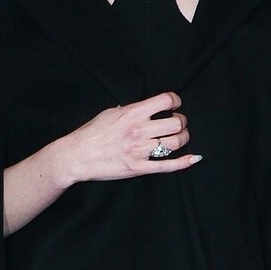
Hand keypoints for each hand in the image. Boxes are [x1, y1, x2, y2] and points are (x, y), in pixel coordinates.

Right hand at [57, 93, 200, 182]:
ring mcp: (139, 151)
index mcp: (132, 114)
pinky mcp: (139, 168)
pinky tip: (193, 158)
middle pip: (175, 123)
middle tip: (178, 123)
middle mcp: (139, 131)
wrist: (77, 156)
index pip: (165, 101)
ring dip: (183, 138)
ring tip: (180, 137)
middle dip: (181, 122)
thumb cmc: (90, 134)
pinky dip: (184, 162)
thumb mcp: (110, 113)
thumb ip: (130, 110)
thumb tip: (144, 108)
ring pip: (175, 143)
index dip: (175, 101)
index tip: (175, 105)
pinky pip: (167, 166)